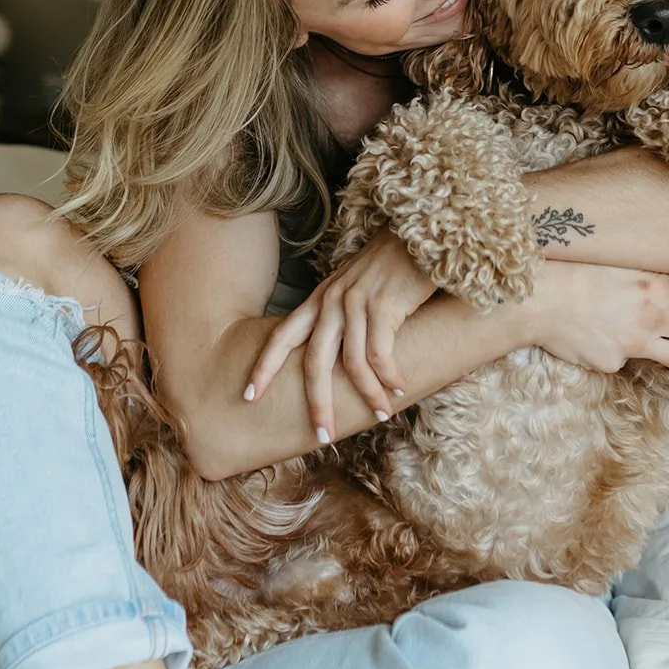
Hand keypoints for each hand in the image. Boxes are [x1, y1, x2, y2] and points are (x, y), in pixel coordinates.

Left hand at [244, 228, 436, 441]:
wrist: (419, 233)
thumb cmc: (391, 264)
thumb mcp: (354, 286)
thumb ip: (340, 314)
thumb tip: (337, 353)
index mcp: (320, 299)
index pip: (282, 336)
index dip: (264, 367)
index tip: (249, 395)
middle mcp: (332, 302)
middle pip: (314, 362)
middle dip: (317, 402)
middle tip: (322, 435)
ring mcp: (356, 303)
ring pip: (352, 364)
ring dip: (367, 395)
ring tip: (381, 414)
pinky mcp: (384, 306)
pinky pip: (381, 355)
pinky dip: (389, 377)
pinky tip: (399, 388)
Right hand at [527, 261, 668, 373]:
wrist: (538, 298)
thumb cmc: (575, 271)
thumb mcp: (623, 262)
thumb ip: (651, 276)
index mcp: (658, 287)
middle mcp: (653, 317)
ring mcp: (635, 343)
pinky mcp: (613, 362)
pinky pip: (629, 361)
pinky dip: (625, 352)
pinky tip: (608, 340)